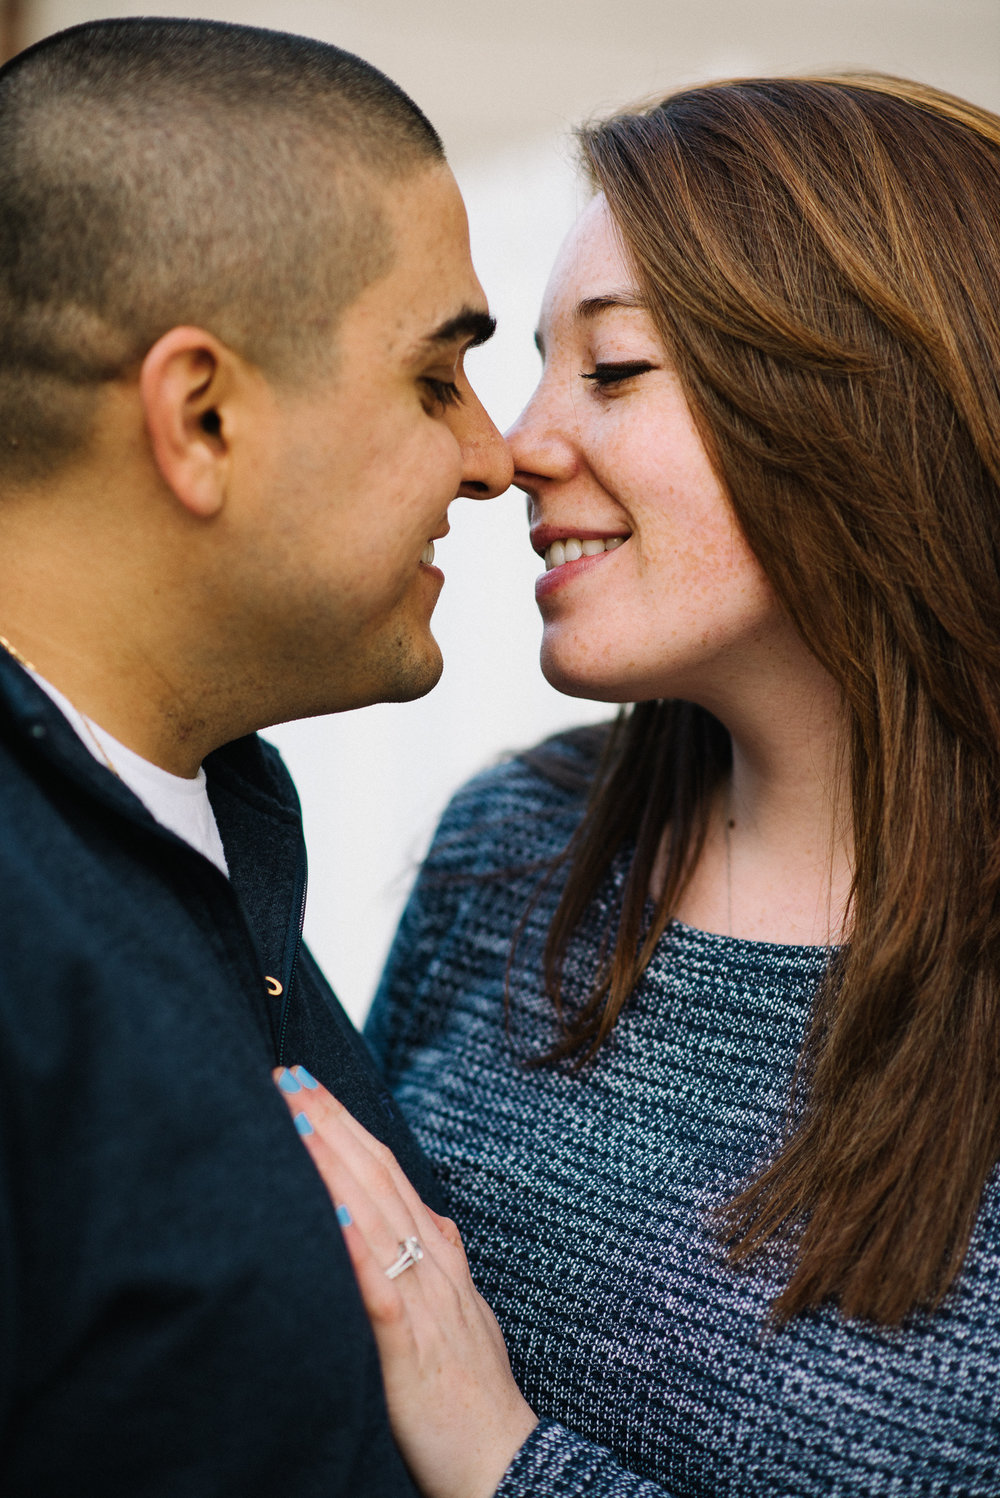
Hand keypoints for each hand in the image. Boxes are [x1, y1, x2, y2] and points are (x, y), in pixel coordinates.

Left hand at [273, 1066, 537, 1497]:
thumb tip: (436, 1222)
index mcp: (437, 1255)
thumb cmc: (474, 1396)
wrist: (506, 1463)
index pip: (387, 1169)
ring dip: (332, 1161)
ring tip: (295, 1116)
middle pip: (376, 1175)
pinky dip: (356, 1246)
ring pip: (375, 1214)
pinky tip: (329, 1211)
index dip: (347, 1123)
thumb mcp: (464, 1315)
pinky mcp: (410, 1348)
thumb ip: (447, 1265)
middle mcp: (431, 1263)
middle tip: (286, 1074)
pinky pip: (381, 1289)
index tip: (308, 1085)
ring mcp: (424, 1301)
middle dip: (330, 1120)